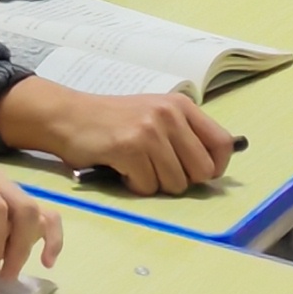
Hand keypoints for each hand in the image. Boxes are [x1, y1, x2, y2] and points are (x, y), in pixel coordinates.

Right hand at [0, 75, 234, 194]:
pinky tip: (121, 168)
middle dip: (181, 180)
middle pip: (202, 171)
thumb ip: (185, 137)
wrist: (69, 116)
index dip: (214, 167)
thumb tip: (214, 170)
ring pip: (175, 184)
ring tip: (136, 166)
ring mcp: (150, 130)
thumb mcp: (156, 117)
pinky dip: (134, 185)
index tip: (196, 173)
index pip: (223, 144)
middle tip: (157, 170)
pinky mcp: (129, 147)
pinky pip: (147, 187)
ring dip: (154, 184)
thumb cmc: (114, 121)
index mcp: (181, 106)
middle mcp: (169, 114)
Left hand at [0, 155, 62, 287]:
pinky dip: (52, 237)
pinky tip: (47, 261)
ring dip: (30, 247)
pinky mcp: (17, 202)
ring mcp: (9, 188)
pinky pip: (46, 216)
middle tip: (2, 276)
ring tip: (11, 272)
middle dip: (18, 248)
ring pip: (37, 214)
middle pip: (24, 209)